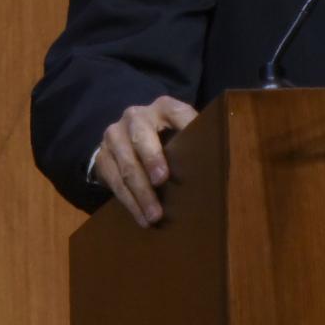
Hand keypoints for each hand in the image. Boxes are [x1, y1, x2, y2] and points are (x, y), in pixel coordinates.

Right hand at [95, 96, 197, 226]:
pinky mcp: (102, 156)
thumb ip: (196, 141)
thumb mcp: (181, 133)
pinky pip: (114, 181)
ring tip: (155, 215)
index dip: (185, 127)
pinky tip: (142, 217)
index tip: (193, 146)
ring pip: (126, 165)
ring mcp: (114, 135)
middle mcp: (136, 116)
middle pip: (141, 137)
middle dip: (151, 159)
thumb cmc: (166, 140)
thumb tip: (222, 166)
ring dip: (141, 192)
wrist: (126, 139)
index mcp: (164, 107)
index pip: (178, 113)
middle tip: (162, 180)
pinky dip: (129, 202)